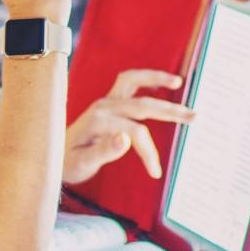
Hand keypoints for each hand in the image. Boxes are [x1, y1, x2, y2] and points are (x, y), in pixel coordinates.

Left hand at [62, 69, 194, 184]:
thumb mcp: (83, 164)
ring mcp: (105, 101)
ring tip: (180, 81)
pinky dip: (147, 78)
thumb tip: (125, 139)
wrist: (55, 157)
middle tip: (194, 117)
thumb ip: (103, 152)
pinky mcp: (109, 101)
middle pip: (141, 104)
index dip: (149, 151)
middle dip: (169, 110)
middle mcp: (103, 106)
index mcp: (98, 121)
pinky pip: (130, 82)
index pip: (135, 132)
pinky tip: (165, 81)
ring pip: (134, 82)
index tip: (156, 172)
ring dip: (158, 80)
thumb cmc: (69, 163)